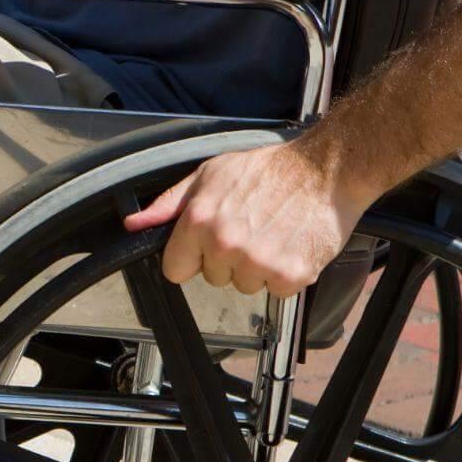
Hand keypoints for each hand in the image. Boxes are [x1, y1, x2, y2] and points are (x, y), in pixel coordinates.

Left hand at [123, 139, 375, 296]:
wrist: (326, 170)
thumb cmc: (268, 170)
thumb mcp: (210, 175)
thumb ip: (170, 204)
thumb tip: (135, 225)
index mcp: (199, 221)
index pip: (175, 269)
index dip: (192, 258)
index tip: (208, 246)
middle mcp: (225, 244)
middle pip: (213, 278)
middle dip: (228, 260)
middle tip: (251, 229)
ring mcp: (258, 262)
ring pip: (245, 286)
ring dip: (258, 268)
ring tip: (273, 234)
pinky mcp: (290, 274)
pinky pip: (277, 291)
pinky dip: (286, 274)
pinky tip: (291, 246)